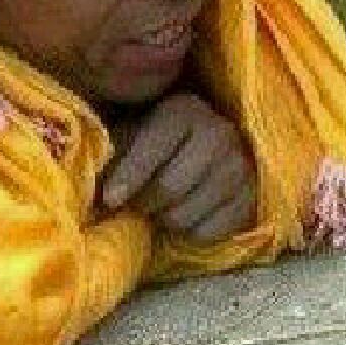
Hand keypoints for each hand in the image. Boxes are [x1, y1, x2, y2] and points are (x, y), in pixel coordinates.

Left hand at [101, 93, 255, 242]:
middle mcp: (218, 133)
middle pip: (169, 188)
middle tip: (134, 204)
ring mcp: (240, 165)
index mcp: (182, 111)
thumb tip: (93, 187)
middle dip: (143, 203)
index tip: (109, 200)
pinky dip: (189, 233)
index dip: (127, 179)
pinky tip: (182, 216)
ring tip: (157, 209)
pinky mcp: (252, 197)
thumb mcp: (130, 132)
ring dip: (163, 219)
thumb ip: (111, 153)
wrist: (202, 142)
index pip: (151, 151)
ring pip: (187, 215)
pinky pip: (211, 233)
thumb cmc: (153, 138)